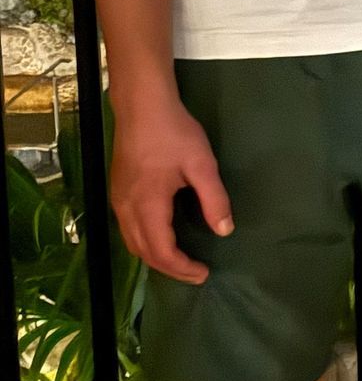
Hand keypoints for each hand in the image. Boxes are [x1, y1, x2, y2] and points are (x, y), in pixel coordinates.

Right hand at [110, 93, 230, 284]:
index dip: (181, 268)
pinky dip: (145, 242)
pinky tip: (162, 237)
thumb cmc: (174, 133)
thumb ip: (213, 199)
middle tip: (195, 274)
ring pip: (132, 242)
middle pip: (143, 252)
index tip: (203, 274)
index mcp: (146, 206)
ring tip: (181, 261)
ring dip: (155, 256)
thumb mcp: (202, 164)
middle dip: (169, 268)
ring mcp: (118, 200)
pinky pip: (128, 228)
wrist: (142, 106)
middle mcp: (126, 209)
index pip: (161, 251)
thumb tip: (224, 231)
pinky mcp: (118, 191)